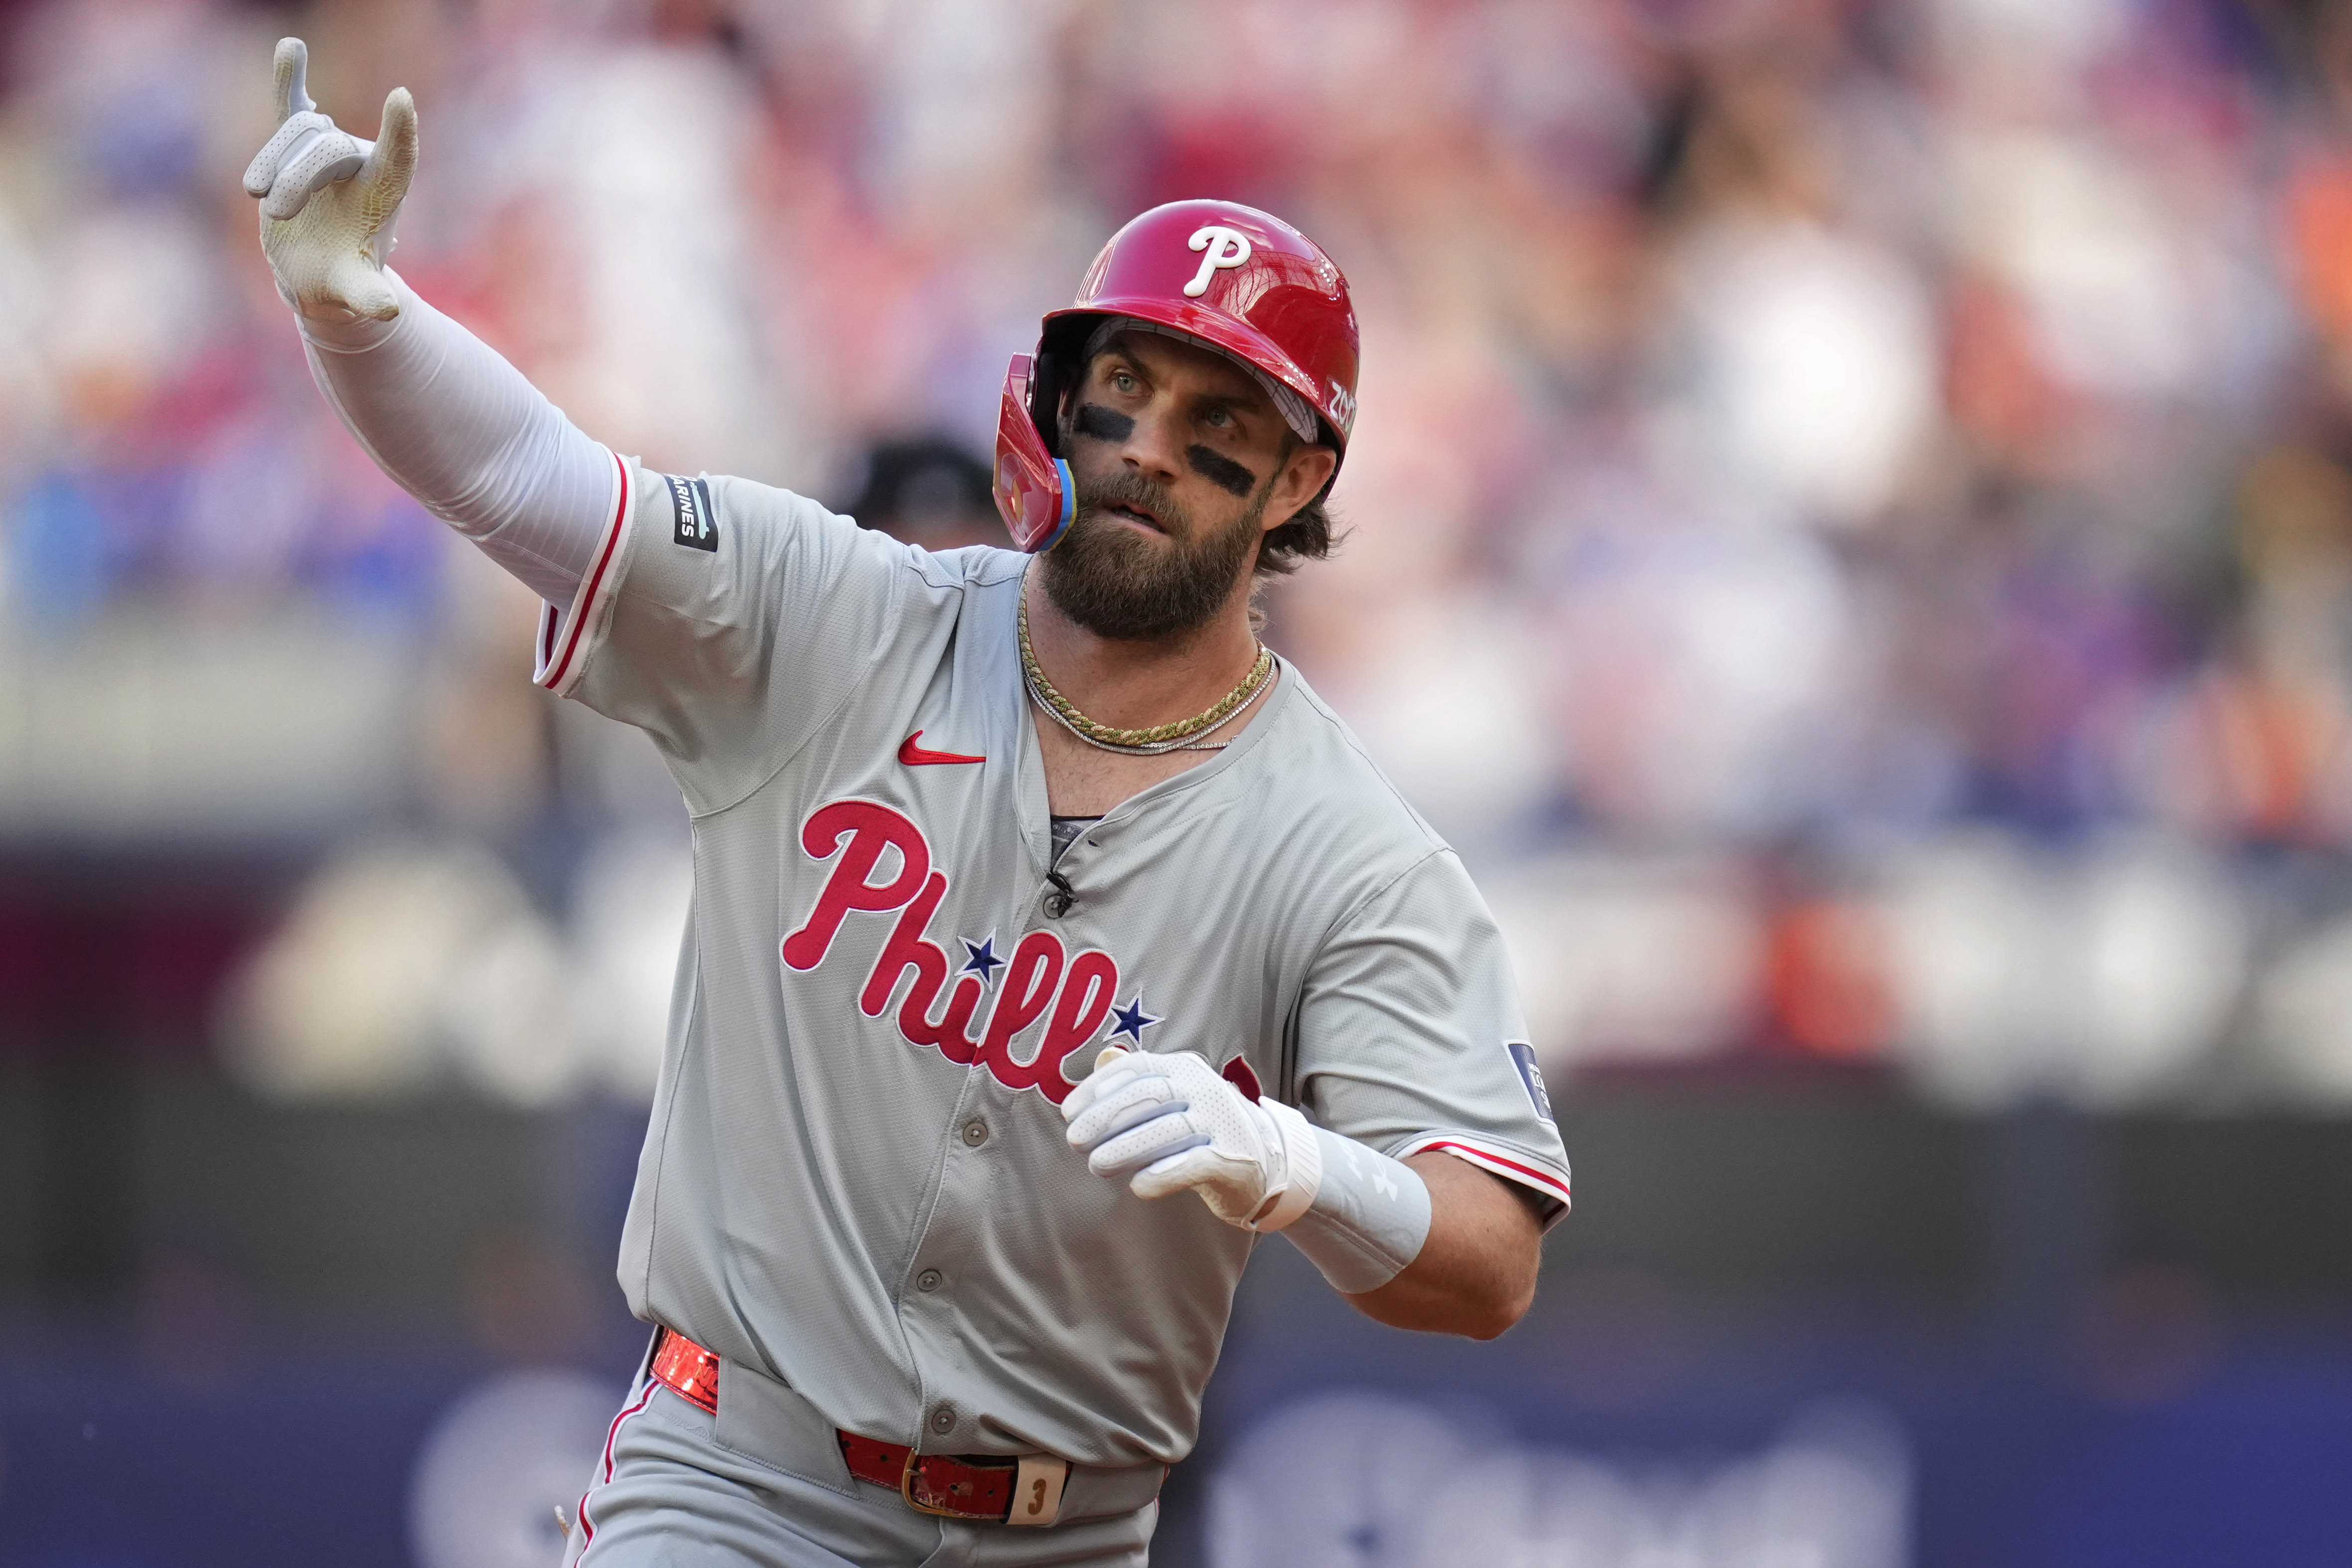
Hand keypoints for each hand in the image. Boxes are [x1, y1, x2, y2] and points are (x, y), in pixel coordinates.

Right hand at [242, 38, 416, 321]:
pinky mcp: (294, 147)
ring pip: (298, 131)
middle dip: (298, 177)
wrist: (316, 271)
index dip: (399, 129)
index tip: (400, 99)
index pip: (399, 155)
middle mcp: (360, 162)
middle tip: (276, 213)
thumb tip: (388, 309)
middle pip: (330, 146)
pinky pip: (289, 105)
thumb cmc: (344, 281)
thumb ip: (370, 297)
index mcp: (386, 192)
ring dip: (273, 161)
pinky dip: (287, 78)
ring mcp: (327, 150)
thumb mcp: (357, 293)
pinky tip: (290, 47)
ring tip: (260, 197)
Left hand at [1062, 1048, 1321, 1229]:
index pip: (1136, 1069)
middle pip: (1149, 1096)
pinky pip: (1193, 1164)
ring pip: (1169, 1130)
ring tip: (1097, 1165)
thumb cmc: (1202, 1127)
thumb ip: (1136, 1079)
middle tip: (1075, 1141)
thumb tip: (1102, 1058)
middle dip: (1106, 1118)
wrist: (1263, 1161)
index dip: (1098, 1089)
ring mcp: (1222, 1123)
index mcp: (1184, 1067)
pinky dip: (1162, 1175)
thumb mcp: (1172, 1097)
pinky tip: (1137, 1185)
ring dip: (1126, 1148)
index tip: (1069, 1113)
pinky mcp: (1232, 1159)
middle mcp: (1205, 1088)